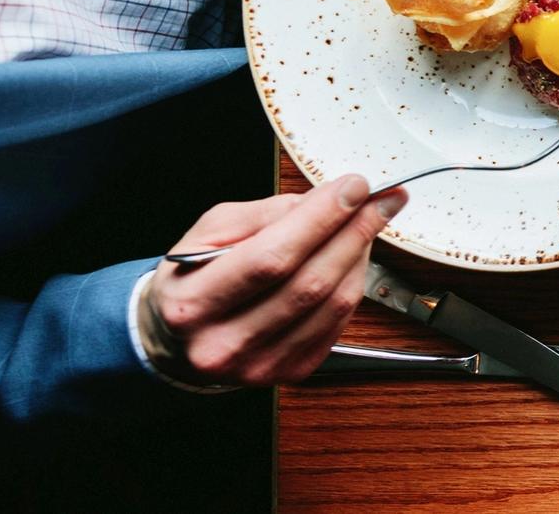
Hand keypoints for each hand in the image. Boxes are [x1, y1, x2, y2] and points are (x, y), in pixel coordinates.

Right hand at [141, 175, 406, 386]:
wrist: (179, 339)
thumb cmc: (194, 278)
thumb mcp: (210, 232)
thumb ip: (266, 215)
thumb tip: (325, 200)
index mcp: (193, 303)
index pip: (272, 256)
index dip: (322, 218)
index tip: (355, 187)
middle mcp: (223, 343)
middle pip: (309, 282)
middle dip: (353, 232)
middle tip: (379, 200)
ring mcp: (259, 365)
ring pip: (332, 303)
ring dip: (360, 255)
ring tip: (369, 223)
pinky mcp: (289, 372)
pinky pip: (339, 323)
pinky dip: (354, 283)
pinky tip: (355, 257)